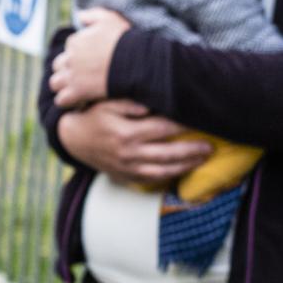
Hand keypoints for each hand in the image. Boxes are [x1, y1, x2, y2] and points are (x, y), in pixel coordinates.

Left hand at [48, 8, 131, 109]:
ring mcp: (72, 76)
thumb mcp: (109, 19)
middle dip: (66, 69)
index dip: (79, 54)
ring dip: (62, 86)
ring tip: (75, 88)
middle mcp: (70, 58)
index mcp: (75, 41)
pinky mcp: (77, 92)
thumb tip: (79, 16)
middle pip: (58, 65)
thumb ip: (92, 15)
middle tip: (80, 74)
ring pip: (55, 83)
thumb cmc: (124, 40)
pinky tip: (77, 100)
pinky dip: (67, 101)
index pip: (70, 47)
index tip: (90, 59)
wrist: (134, 61)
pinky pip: (62, 100)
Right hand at [55, 100, 212, 187]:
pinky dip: (169, 176)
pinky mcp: (125, 176)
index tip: (199, 120)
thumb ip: (129, 102)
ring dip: (185, 166)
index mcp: (126, 133)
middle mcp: (128, 153)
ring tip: (202, 159)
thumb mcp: (107, 102)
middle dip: (192, 150)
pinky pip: (151, 179)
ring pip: (162, 170)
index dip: (183, 125)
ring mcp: (127, 167)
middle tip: (211, 146)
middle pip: (168, 153)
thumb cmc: (93, 115)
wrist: (72, 139)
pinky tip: (182, 170)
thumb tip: (150, 105)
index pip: (162, 128)